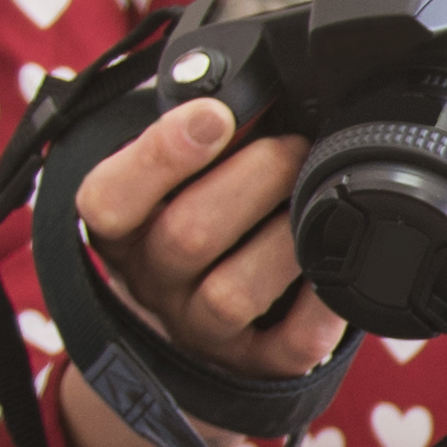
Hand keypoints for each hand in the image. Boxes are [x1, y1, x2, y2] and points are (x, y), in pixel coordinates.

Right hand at [66, 90, 344, 384]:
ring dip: (284, 239)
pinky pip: (288, 346)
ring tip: (319, 199)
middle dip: (255, 178)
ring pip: (231, 294)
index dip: (160, 155)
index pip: (108, 198)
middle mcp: (150, 283)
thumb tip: (248, 78)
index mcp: (121, 228)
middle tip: (294, 145)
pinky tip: (337, 271)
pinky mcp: (253, 368)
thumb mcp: (177, 176)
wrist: (209, 322)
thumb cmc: (201, 217)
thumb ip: (199, 130)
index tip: (216, 114)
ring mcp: (199, 332)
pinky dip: (321, 307)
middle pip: (186, 237)